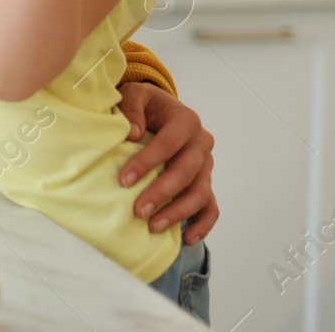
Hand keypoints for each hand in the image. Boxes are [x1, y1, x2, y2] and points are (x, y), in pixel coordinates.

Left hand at [116, 82, 218, 243]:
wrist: (158, 109)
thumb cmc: (143, 104)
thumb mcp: (134, 96)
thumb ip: (132, 109)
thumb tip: (132, 133)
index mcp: (186, 120)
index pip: (169, 144)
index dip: (147, 163)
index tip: (124, 180)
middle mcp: (201, 143)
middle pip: (186, 173)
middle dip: (161, 194)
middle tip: (137, 211)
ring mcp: (206, 165)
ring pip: (200, 193)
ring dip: (178, 212)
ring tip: (153, 226)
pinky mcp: (205, 181)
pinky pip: (211, 206)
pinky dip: (203, 223)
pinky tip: (187, 238)